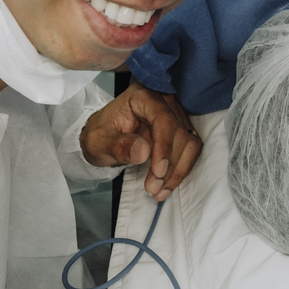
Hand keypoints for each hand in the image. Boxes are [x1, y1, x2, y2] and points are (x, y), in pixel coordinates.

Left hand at [79, 80, 201, 201]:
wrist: (104, 138)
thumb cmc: (100, 135)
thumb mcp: (99, 142)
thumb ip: (119, 146)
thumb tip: (144, 151)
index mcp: (143, 97)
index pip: (164, 119)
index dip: (164, 146)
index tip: (158, 171)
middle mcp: (163, 102)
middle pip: (179, 133)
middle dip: (169, 165)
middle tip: (153, 188)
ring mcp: (174, 115)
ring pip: (189, 143)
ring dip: (177, 170)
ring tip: (159, 191)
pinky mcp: (179, 131)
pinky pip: (189, 150)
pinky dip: (181, 170)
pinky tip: (166, 185)